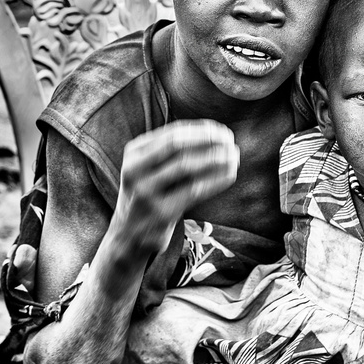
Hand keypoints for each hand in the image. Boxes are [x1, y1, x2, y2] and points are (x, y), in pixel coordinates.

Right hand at [113, 120, 238, 251]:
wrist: (129, 234)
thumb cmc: (149, 194)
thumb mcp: (148, 167)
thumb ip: (170, 150)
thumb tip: (213, 132)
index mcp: (134, 153)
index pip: (172, 132)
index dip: (201, 129)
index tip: (222, 130)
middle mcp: (135, 170)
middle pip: (178, 145)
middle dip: (208, 140)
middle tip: (230, 141)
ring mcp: (146, 192)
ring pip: (187, 166)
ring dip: (215, 158)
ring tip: (234, 157)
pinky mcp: (161, 212)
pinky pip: (194, 190)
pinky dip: (216, 180)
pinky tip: (230, 174)